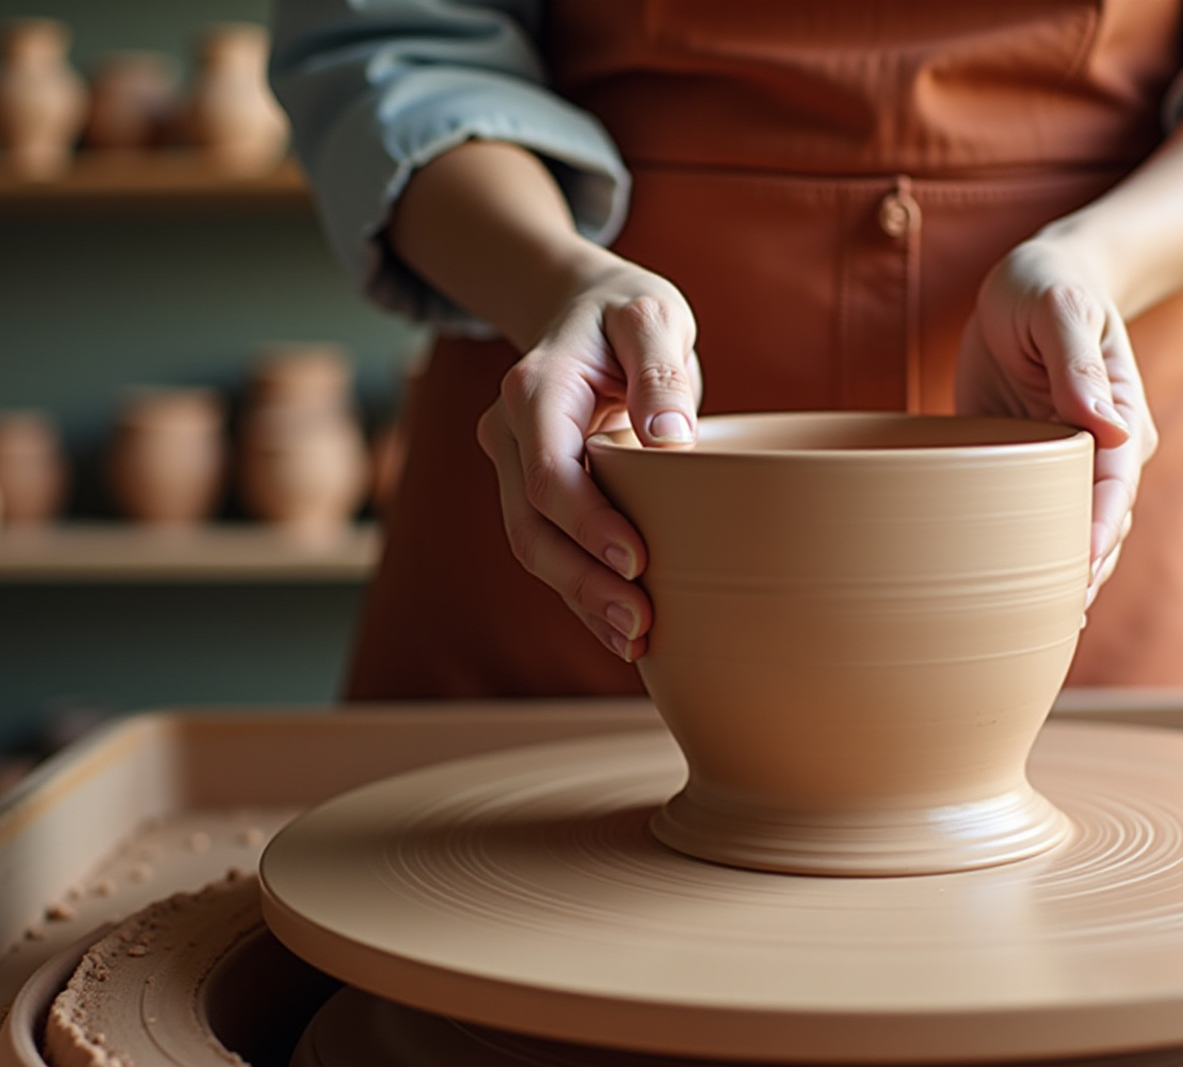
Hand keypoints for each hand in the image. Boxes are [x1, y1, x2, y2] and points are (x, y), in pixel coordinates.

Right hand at [476, 254, 701, 660]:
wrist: (584, 310)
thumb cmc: (627, 313)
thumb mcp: (652, 316)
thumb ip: (660, 370)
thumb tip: (672, 443)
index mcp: (534, 389)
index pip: (551, 472)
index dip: (589, 524)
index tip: (639, 559)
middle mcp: (509, 432)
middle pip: (532, 525)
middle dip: (582, 581)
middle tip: (640, 624)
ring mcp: (514, 466)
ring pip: (533, 547)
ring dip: (580, 599)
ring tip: (635, 640)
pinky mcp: (534, 491)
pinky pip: (549, 549)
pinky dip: (580, 591)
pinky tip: (618, 629)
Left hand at [956, 238, 1156, 607]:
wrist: (1033, 281)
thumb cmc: (1048, 284)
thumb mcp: (1058, 309)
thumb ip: (1077, 362)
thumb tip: (1104, 424)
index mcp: (1120, 415)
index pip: (1116, 485)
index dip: (1101, 528)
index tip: (1083, 568)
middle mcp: (1104, 448)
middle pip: (1103, 523)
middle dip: (1087, 571)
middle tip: (1057, 619)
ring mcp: (1069, 463)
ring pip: (1076, 532)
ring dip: (1067, 576)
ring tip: (1045, 627)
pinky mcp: (1034, 467)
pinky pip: (1040, 520)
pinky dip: (1035, 557)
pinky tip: (1020, 597)